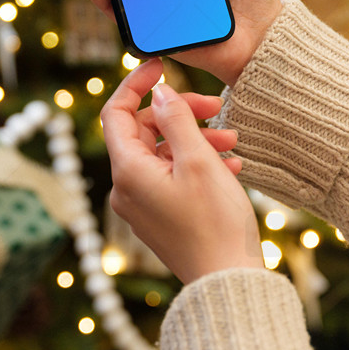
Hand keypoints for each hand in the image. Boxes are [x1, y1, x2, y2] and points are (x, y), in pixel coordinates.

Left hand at [101, 59, 262, 282]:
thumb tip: (159, 94)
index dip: (136, 85)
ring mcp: (142, 205)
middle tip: (216, 108)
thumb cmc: (215, 223)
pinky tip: (230, 167)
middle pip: (143, 132)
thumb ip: (176, 120)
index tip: (161, 66)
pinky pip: (171, 178)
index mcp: (127, 171)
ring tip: (233, 143)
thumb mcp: (198, 162)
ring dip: (195, 140)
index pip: (115, 113)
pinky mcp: (160, 217)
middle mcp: (126, 188)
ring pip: (162, 154)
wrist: (228, 283)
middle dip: (179, 116)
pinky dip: (196, 165)